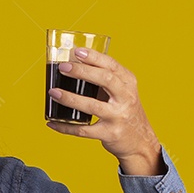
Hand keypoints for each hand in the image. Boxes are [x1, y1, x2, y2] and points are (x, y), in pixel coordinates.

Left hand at [46, 47, 164, 175]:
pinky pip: (83, 130)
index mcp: (128, 84)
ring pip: (92, 106)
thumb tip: (74, 65)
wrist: (140, 141)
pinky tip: (53, 122)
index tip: (77, 51)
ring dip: (70, 98)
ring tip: (53, 92)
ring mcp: (118, 117)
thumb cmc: (126, 112)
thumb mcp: (123, 92)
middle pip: (105, 79)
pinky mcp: (109, 134)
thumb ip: (106, 80)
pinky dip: (65, 126)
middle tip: (63, 67)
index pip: (112, 65)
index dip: (94, 57)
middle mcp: (126, 98)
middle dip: (82, 71)